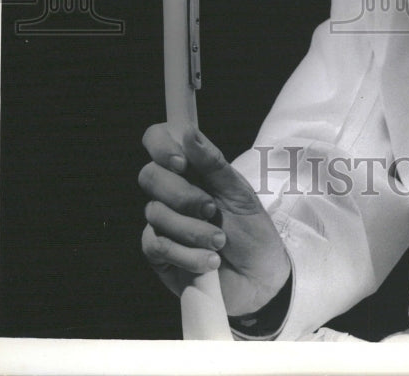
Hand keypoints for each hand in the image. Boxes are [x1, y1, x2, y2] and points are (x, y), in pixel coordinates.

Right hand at [139, 124, 290, 316]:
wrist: (259, 277)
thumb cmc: (251, 229)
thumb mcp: (239, 192)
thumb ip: (213, 163)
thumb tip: (188, 132)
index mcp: (192, 169)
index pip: (158, 140)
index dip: (161, 145)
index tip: (181, 162)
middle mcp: (172, 192)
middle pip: (149, 176)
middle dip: (182, 194)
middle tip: (211, 208)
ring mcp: (163, 223)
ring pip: (155, 213)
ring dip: (193, 229)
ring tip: (219, 242)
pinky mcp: (160, 255)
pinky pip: (158, 246)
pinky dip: (187, 254)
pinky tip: (209, 261)